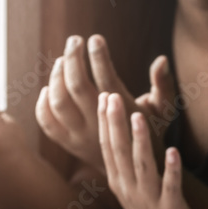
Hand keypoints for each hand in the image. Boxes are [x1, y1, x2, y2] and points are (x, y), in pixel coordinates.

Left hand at [36, 34, 175, 172]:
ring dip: (57, 77)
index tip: (95, 38)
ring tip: (64, 60)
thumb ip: (163, 84)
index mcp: (122, 115)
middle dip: (74, 58)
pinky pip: (47, 122)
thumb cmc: (149, 131)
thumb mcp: (164, 110)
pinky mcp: (68, 144)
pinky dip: (43, 103)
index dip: (99, 56)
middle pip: (77, 86)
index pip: (106, 79)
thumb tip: (161, 59)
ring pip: (58, 102)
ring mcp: (80, 137)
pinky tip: (49, 88)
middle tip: (75, 40)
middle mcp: (98, 127)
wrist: (135, 170)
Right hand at [99, 92, 203, 208]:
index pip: (108, 148)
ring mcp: (149, 201)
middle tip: (112, 96)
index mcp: (120, 183)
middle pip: (120, 153)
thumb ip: (127, 163)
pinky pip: (171, 187)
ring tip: (139, 116)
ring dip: (140, 141)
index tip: (103, 97)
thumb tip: (119, 134)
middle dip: (115, 124)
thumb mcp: (134, 189)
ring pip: (142, 167)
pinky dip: (172, 169)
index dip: (105, 123)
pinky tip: (174, 152)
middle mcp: (130, 191)